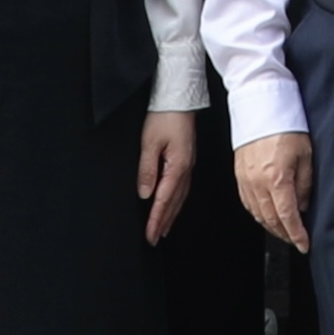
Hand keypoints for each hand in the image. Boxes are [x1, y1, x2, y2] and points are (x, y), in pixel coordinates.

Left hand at [136, 112, 197, 245]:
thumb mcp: (150, 141)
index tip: (150, 235)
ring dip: (171, 213)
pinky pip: (182, 186)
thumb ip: (147, 169)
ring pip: (179, 196)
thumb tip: (145, 193)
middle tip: (155, 238)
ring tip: (164, 227)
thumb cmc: (165, 114)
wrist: (180, 96)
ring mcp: (188, 163)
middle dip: (164, 222)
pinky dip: (176, 200)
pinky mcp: (186, 157)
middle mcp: (186, 168)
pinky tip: (173, 202)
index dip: (156, 220)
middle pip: (174, 202)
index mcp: (177, 166)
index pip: (163, 200)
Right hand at [235, 130, 316, 249]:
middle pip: (271, 220)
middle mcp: (258, 182)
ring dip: (271, 226)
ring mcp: (245, 180)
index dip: (297, 234)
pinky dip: (258, 214)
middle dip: (285, 234)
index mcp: (277, 178)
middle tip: (296, 239)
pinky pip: (247, 203)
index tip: (304, 245)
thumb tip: (302, 206)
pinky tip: (266, 215)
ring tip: (284, 230)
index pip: (287, 216)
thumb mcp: (305, 155)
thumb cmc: (285, 125)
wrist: (260, 107)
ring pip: (257, 214)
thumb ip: (304, 184)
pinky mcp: (239, 175)